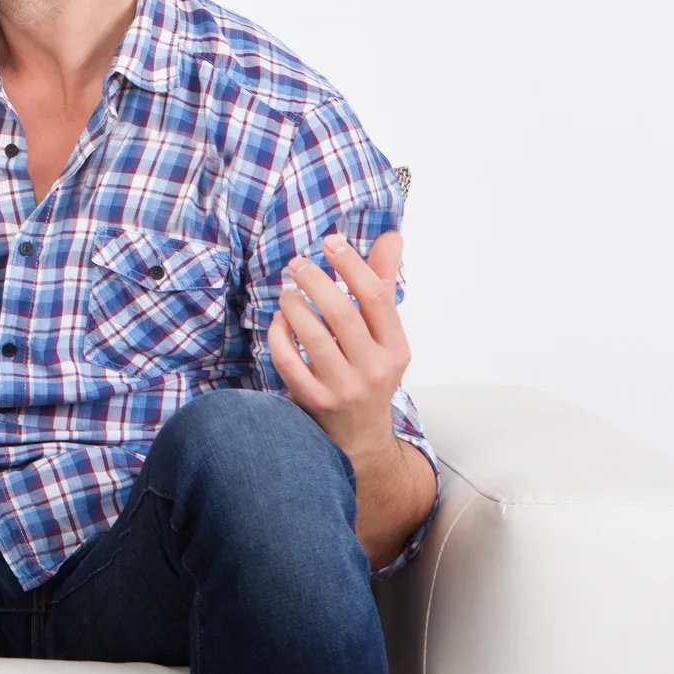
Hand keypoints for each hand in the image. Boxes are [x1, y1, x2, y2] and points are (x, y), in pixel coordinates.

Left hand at [267, 232, 411, 463]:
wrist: (358, 436)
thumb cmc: (368, 372)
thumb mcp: (383, 335)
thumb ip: (382, 284)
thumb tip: (391, 237)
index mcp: (396, 348)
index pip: (377, 298)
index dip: (353, 265)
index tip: (330, 242)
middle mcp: (374, 369)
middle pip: (342, 314)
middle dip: (315, 281)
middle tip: (297, 262)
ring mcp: (343, 387)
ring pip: (312, 336)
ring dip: (293, 306)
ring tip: (286, 292)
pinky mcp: (314, 400)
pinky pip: (288, 360)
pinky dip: (278, 335)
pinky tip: (278, 321)